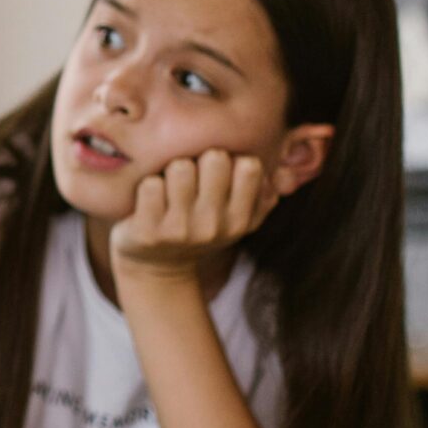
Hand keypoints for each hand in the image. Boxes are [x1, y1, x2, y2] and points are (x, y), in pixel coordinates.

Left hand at [111, 151, 274, 288]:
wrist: (157, 269)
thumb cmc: (199, 229)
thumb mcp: (237, 219)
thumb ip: (263, 195)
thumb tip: (281, 174)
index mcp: (239, 219)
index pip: (249, 166)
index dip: (230, 160)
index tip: (216, 174)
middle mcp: (213, 225)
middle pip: (215, 158)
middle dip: (199, 159)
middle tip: (190, 177)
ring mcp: (180, 230)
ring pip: (181, 167)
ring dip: (170, 171)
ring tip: (169, 188)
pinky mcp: (148, 232)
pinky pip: (150, 185)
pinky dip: (146, 186)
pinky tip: (148, 201)